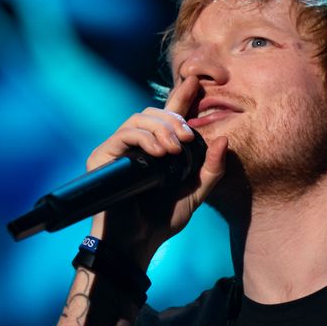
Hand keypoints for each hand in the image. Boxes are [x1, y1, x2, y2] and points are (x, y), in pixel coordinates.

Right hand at [87, 76, 227, 268]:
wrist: (137, 244)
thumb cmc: (162, 221)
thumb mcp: (195, 194)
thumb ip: (211, 169)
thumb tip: (224, 139)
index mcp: (156, 150)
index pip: (168, 116)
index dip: (181, 96)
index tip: (196, 81)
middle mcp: (135, 146)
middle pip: (153, 112)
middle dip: (174, 119)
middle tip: (190, 137)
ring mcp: (118, 151)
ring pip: (139, 119)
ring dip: (162, 128)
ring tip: (175, 148)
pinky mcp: (103, 157)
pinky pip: (124, 133)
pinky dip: (145, 138)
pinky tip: (160, 152)